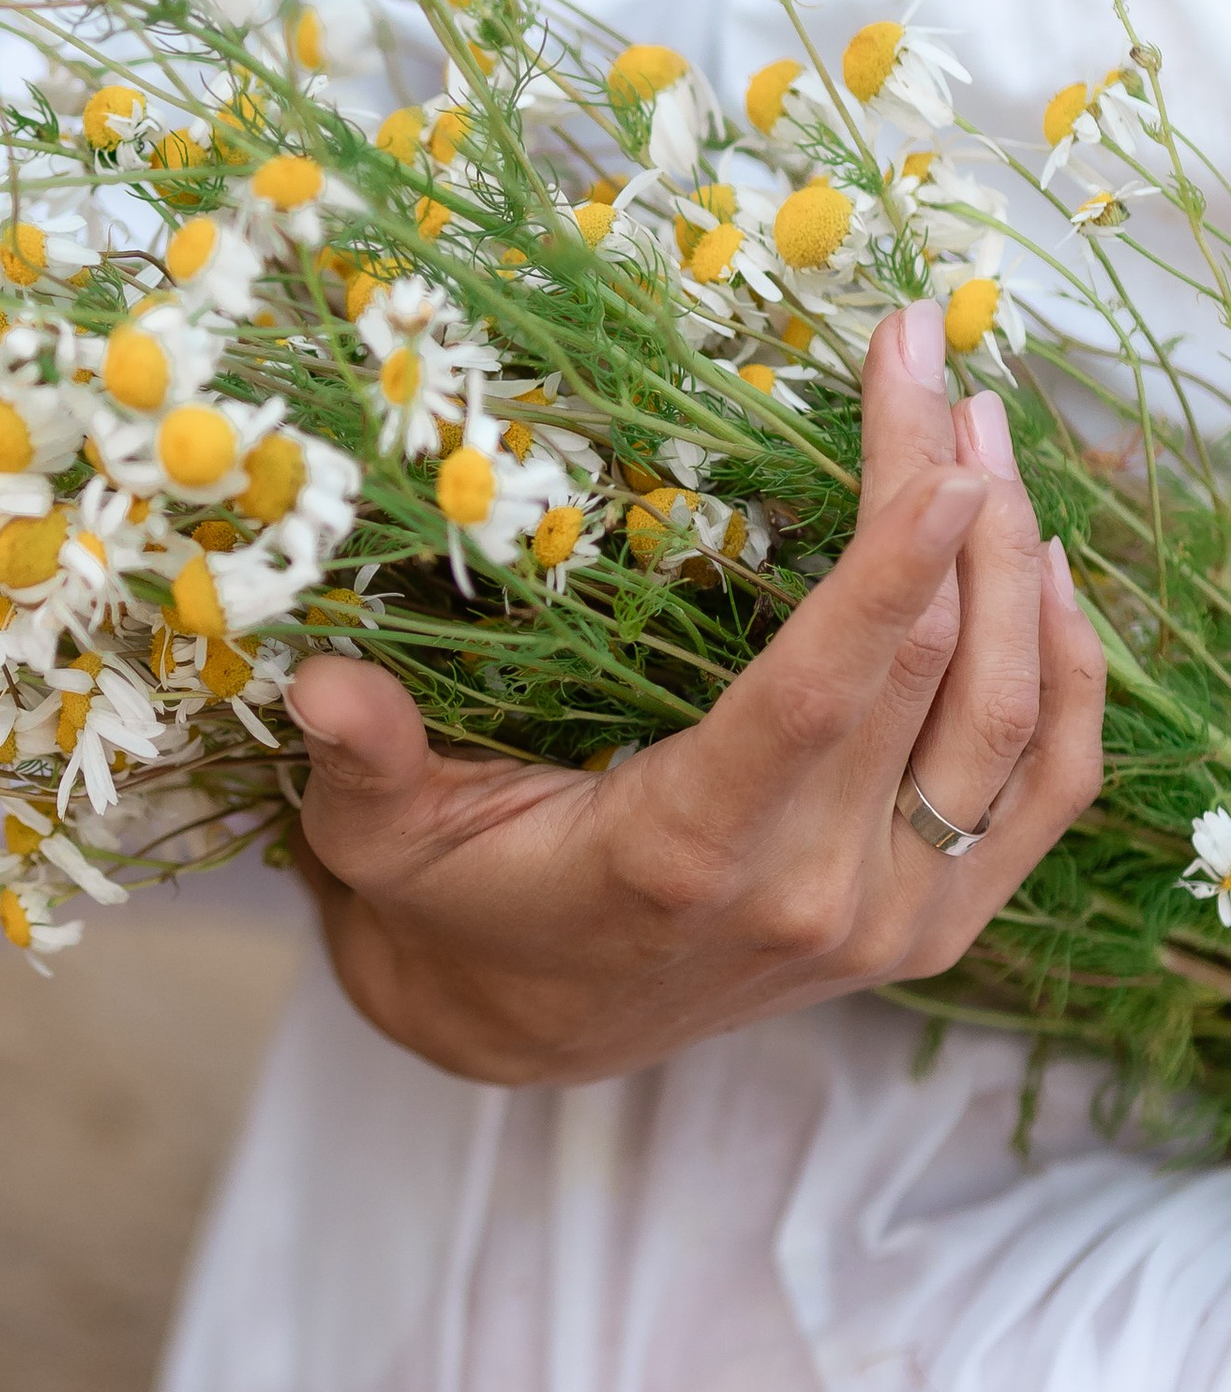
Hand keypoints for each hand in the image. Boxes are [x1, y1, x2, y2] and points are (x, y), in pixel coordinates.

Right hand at [289, 302, 1106, 1085]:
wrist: (520, 1030)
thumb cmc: (447, 901)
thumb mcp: (377, 833)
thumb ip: (363, 755)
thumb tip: (319, 682)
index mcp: (689, 854)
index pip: (825, 691)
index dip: (893, 555)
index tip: (929, 426)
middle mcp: (813, 894)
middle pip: (937, 667)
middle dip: (952, 495)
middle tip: (938, 361)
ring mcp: (891, 918)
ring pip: (1014, 719)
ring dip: (1017, 561)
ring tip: (987, 428)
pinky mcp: (933, 925)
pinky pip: (1048, 791)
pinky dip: (1073, 672)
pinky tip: (1044, 566)